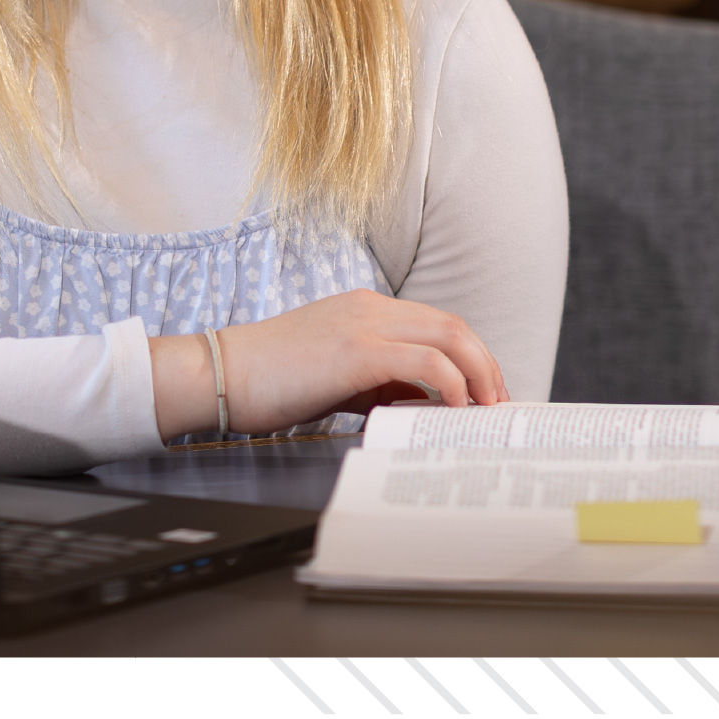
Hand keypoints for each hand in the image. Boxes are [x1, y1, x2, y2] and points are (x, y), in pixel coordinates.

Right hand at [148, 288, 507, 436]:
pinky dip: (450, 382)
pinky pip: (424, 360)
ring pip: (448, 336)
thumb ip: (377, 382)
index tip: (484, 393)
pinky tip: (453, 407)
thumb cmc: (269, 380)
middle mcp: (370, 309)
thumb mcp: (335, 377)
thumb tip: (419, 404)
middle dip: (487, 366)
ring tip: (486, 409)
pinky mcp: (356, 350)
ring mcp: (364, 325)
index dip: (471, 358)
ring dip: (479, 374)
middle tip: (498, 404)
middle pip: (454, 326)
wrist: (220, 374)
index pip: (438, 324)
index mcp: (365, 310)